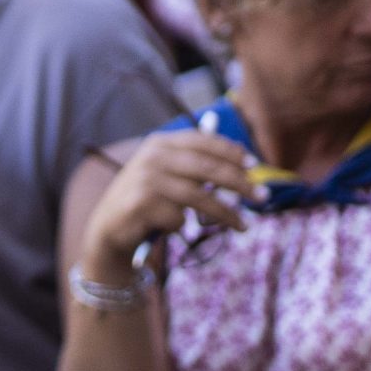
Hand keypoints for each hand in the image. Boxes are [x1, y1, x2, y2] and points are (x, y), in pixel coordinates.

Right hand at [78, 131, 257, 273]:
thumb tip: (242, 159)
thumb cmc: (146, 199)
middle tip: (262, 197)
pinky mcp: (140, 205)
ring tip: (243, 226)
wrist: (108, 227)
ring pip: (199, 196)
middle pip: (208, 168)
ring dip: (225, 213)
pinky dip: (183, 226)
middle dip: (240, 183)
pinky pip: (179, 218)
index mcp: (161, 143)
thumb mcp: (166, 173)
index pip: (204, 141)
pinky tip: (175, 228)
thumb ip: (196, 163)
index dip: (232, 152)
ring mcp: (145, 180)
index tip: (254, 166)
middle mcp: (152, 157)